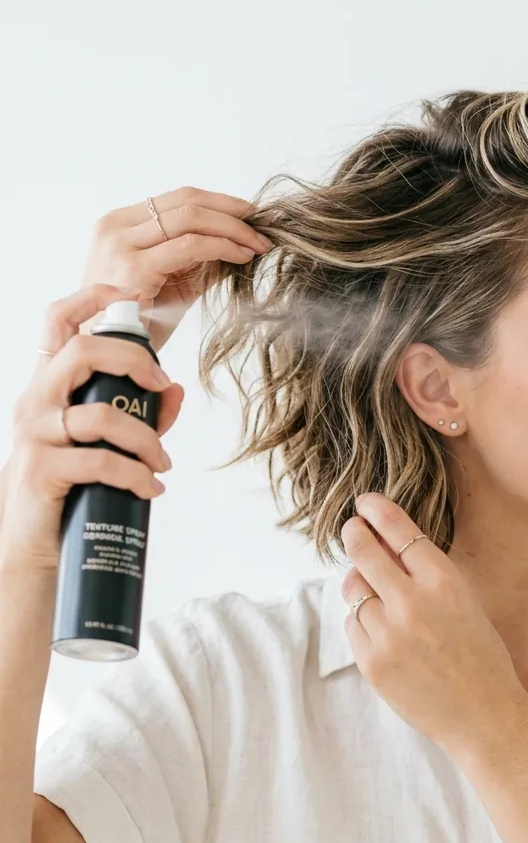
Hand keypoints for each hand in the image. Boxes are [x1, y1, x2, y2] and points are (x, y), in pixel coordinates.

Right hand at [0, 285, 182, 569]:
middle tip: (162, 386)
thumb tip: (178, 390)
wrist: (33, 545)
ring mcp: (35, 435)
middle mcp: (36, 401)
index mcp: (48, 384)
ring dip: (146, 440)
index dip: (93, 297)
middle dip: (134, 361)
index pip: (57, 320)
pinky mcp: (42, 471)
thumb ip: (141, 414)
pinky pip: (100, 462)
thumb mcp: (107, 442)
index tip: (132, 297)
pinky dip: (136, 475)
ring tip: (162, 463)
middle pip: (82, 351)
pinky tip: (151, 488)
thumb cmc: (71, 486)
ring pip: (102, 416)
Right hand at [79, 186, 272, 351]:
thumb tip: (244, 240)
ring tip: (259, 243)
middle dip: (232, 211)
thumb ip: (200, 258)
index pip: (178, 199)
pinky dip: (222, 246)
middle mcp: (115, 227)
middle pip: (186, 201)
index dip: (221, 203)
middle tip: (263, 226)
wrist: (109, 355)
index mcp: (119, 225)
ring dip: (233, 228)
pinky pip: (190, 246)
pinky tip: (242, 256)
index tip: (252, 216)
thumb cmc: (140, 323)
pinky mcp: (134, 266)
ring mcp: (121, 244)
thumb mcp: (173, 281)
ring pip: (190, 217)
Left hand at [340, 492, 527, 759]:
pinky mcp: (372, 662)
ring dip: (361, 585)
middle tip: (352, 529)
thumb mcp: (464, 601)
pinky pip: (353, 625)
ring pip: (354, 590)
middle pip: (364, 551)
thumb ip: (425, 574)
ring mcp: (389, 634)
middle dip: (354, 534)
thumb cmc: (480, 655)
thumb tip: (381, 543)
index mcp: (443, 581)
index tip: (365, 502)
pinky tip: (382, 629)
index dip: (377, 510)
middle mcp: (413, 603)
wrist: (484, 716)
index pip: (398, 530)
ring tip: (378, 595)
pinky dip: (362, 621)